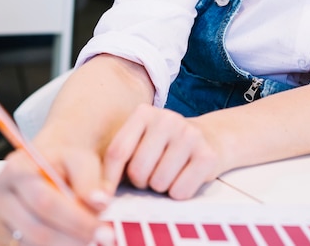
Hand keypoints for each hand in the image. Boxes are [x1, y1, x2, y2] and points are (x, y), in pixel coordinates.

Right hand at [0, 143, 114, 245]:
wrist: (43, 170)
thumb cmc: (63, 165)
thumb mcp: (80, 160)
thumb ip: (90, 180)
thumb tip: (99, 201)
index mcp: (16, 169)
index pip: (47, 203)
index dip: (77, 221)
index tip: (105, 231)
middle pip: (37, 230)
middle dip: (74, 239)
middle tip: (103, 240)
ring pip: (32, 245)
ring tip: (89, 240)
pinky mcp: (0, 240)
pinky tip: (71, 243)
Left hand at [103, 104, 220, 199]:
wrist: (209, 137)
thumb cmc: (164, 146)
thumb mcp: (141, 141)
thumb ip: (120, 158)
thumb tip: (101, 192)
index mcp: (144, 113)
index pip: (118, 151)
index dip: (108, 179)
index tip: (103, 197)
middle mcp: (167, 119)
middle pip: (138, 171)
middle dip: (141, 182)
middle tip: (151, 173)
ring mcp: (189, 135)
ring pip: (159, 183)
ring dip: (161, 187)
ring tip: (169, 172)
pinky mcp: (207, 154)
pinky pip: (180, 191)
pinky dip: (179, 192)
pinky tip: (184, 176)